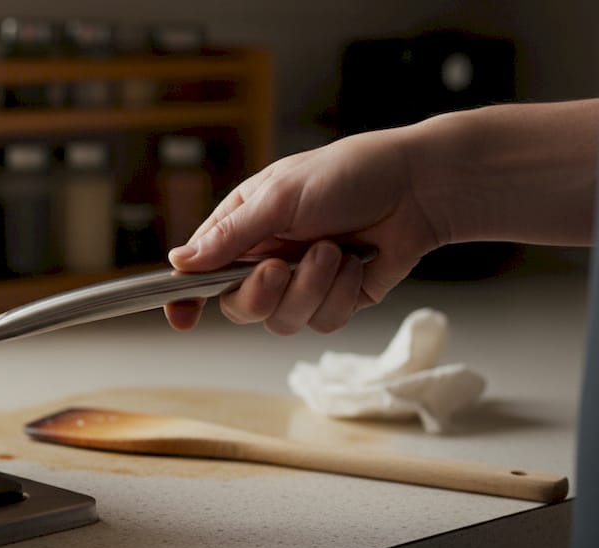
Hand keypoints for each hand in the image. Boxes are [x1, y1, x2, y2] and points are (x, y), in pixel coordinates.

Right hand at [165, 127, 442, 334]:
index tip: (182, 317)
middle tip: (280, 268)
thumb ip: (230, 236)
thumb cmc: (350, 174)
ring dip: (311, 288)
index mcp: (244, 228)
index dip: (186, 298)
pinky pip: (323, 321)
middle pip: (240, 307)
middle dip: (261, 293)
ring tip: (335, 251)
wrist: (418, 188)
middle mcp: (267, 258)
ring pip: (283, 320)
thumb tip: (180, 262)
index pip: (201, 272)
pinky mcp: (336, 299)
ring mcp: (302, 282)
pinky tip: (357, 263)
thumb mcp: (280, 197)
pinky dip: (340, 294)